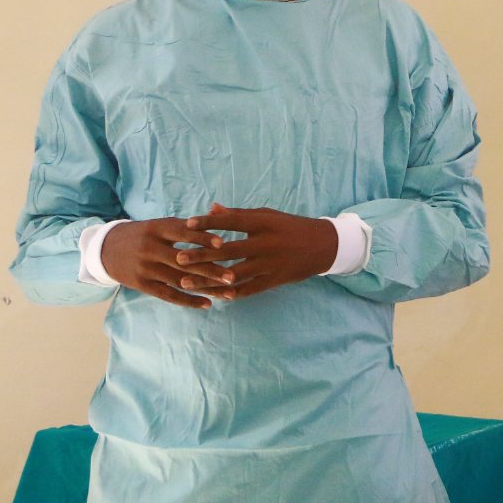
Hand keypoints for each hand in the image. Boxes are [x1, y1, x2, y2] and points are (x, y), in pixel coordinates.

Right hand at [99, 218, 228, 308]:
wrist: (105, 249)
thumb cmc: (143, 234)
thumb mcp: (159, 225)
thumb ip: (186, 225)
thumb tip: (219, 213)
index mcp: (156, 229)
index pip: (182, 233)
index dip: (202, 238)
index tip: (223, 244)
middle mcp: (150, 248)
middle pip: (184, 261)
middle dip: (210, 269)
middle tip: (232, 276)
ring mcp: (145, 268)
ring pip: (179, 280)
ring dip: (205, 288)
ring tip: (228, 292)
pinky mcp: (141, 284)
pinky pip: (168, 295)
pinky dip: (188, 300)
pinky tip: (207, 304)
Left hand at [176, 204, 336, 300]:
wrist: (324, 245)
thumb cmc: (290, 227)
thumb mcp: (267, 215)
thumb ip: (238, 214)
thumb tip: (211, 208)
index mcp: (263, 222)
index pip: (232, 220)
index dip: (209, 222)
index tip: (188, 224)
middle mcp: (266, 243)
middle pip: (228, 250)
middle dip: (201, 255)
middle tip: (178, 258)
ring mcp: (270, 263)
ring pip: (234, 273)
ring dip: (208, 279)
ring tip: (185, 282)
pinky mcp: (275, 279)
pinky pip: (249, 288)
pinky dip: (230, 293)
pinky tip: (213, 295)